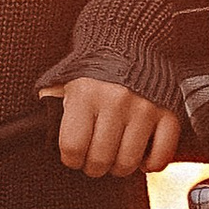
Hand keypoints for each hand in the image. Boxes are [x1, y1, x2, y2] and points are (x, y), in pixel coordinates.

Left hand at [45, 78, 182, 178]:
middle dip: (93, 166)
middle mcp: (115, 101)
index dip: (71, 158)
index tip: (75, 155)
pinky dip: (151, 164)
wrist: (129, 41)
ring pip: (128, 163)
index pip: (72, 148)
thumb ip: (51, 107)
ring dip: (119, 167)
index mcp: (85, 94)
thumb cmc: (93, 69)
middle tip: (95, 157)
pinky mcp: (168, 113)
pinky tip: (141, 156)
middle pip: (99, 161)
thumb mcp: (64, 82)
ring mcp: (144, 108)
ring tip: (115, 155)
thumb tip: (40, 133)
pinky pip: (161, 156)